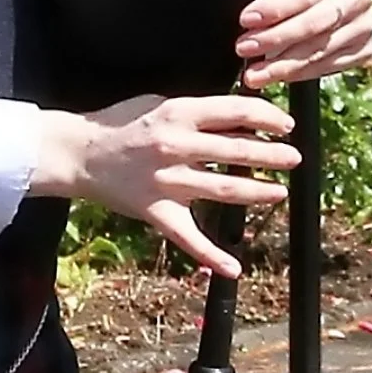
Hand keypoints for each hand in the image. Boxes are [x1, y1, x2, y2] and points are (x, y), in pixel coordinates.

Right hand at [28, 93, 297, 276]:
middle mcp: (176, 146)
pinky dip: (211, 256)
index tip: (286, 125)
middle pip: (237, 151)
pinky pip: (187, 237)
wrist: (78, 154)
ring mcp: (167, 182)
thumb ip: (198, 113)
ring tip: (278, 191)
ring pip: (223, 189)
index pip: (235, 112)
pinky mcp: (156, 211)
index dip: (267, 118)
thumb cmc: (120, 124)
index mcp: (179, 113)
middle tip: (293, 158)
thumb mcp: (160, 104)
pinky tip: (234, 268)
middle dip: (271, 155)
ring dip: (257, 191)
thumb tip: (242, 122)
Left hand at [238, 0, 371, 84]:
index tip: (246, 20)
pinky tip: (276, 76)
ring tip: (254, 73)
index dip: (275, 8)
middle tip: (245, 48)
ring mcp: (364, 25)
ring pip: (320, 50)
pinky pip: (328, 66)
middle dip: (276, 39)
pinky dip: (299, 73)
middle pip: (314, 24)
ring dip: (283, 65)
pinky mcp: (364, 49)